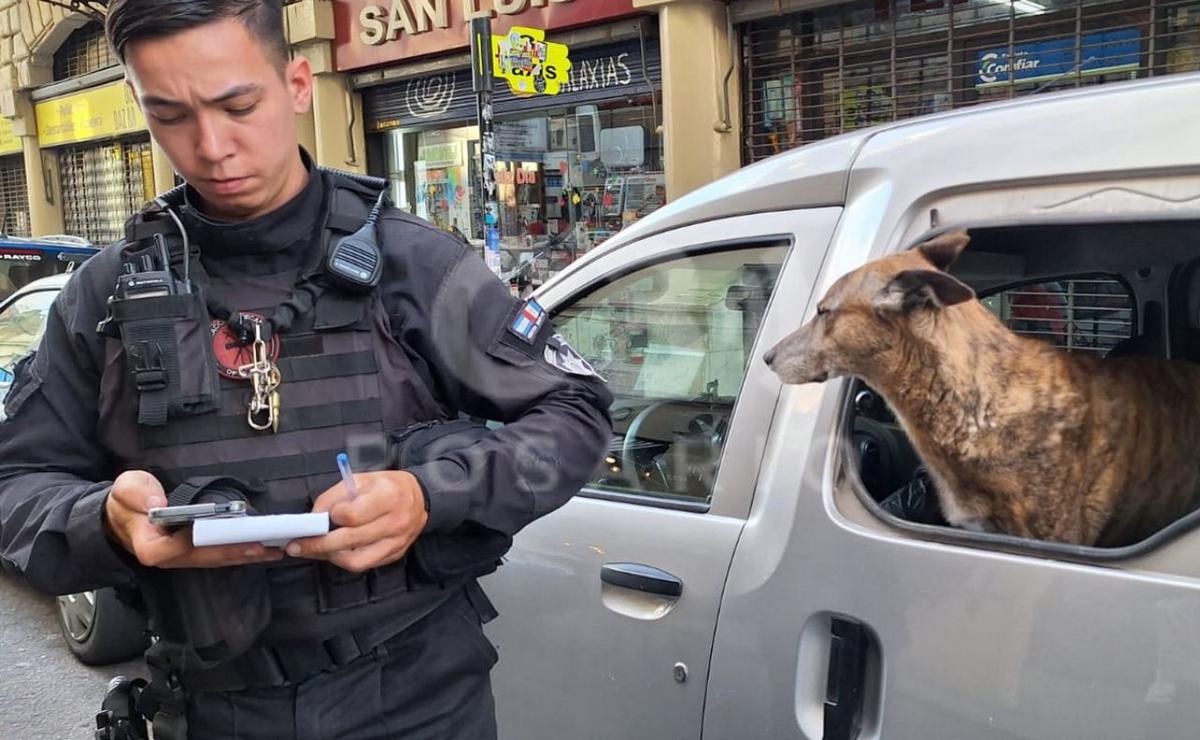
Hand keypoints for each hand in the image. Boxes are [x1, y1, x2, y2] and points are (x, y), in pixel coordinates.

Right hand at [104, 470, 282, 568]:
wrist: (125, 515)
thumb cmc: (127, 501)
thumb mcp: (126, 489)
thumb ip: (138, 494)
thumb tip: (157, 503)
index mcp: (148, 544)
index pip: (168, 550)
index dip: (187, 543)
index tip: (207, 533)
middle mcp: (168, 557)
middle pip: (202, 557)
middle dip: (230, 551)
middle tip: (259, 545)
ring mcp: (183, 558)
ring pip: (215, 560)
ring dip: (242, 555)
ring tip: (270, 549)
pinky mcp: (194, 554)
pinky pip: (219, 555)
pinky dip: (239, 551)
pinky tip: (262, 549)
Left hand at [285, 471, 427, 572]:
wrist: (420, 497)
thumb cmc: (387, 486)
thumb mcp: (361, 479)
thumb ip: (334, 496)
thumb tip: (313, 517)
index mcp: (387, 497)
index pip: (351, 516)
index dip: (333, 516)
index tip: (327, 514)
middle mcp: (395, 522)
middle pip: (349, 542)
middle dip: (318, 545)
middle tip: (297, 546)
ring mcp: (396, 542)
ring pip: (356, 561)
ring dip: (330, 557)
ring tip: (316, 550)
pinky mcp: (395, 554)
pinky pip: (365, 564)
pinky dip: (346, 560)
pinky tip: (335, 552)